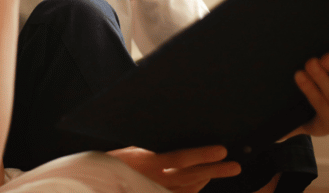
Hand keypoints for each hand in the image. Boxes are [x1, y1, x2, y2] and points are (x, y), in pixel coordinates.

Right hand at [107, 145, 240, 192]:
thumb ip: (150, 149)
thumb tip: (172, 140)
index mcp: (147, 162)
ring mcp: (156, 191)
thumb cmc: (110, 164)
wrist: (95, 184)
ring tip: (223, 170)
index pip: (181, 158)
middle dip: (215, 170)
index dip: (203, 155)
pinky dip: (193, 190)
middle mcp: (155, 180)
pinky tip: (200, 184)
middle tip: (234, 166)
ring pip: (189, 188)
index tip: (221, 150)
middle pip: (192, 176)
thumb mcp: (128, 151)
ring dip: (207, 179)